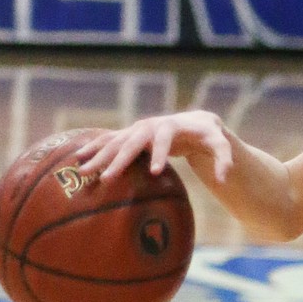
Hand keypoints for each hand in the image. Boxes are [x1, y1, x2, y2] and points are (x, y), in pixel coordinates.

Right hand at [75, 110, 233, 183]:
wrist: (195, 122)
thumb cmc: (208, 136)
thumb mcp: (220, 145)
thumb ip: (224, 159)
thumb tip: (224, 179)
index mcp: (170, 126)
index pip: (163, 139)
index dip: (159, 153)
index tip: (155, 171)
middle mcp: (149, 126)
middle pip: (131, 142)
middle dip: (119, 160)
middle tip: (107, 178)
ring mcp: (137, 130)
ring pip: (114, 142)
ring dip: (99, 157)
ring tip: (83, 172)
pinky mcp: (130, 135)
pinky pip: (108, 142)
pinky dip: (94, 149)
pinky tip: (78, 159)